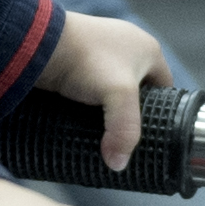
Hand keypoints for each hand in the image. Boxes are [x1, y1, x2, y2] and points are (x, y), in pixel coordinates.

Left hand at [38, 10, 176, 171]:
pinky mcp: (75, 59)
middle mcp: (126, 46)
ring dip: (105, 111)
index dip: (162, 113)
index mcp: (147, 49)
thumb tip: (118, 163)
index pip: (165, 89)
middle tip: (122, 138)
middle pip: (136, 92)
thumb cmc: (86, 60)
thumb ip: (125, 131)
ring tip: (99, 134)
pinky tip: (79, 118)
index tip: (149, 135)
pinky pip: (88, 87)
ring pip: (110, 91)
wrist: (38, 42)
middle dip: (129, 115)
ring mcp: (99, 52)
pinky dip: (85, 103)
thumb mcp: (119, 95)